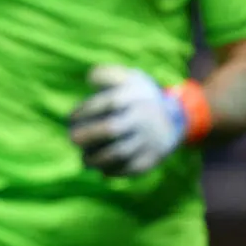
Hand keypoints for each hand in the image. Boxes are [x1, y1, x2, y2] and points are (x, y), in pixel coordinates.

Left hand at [69, 65, 185, 176]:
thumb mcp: (126, 77)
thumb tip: (90, 79)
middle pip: (111, 129)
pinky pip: (131, 168)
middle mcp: (141, 119)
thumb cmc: (137, 96)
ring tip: (84, 160)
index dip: (86, 110)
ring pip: (120, 152)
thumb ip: (105, 73)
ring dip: (97, 158)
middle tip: (72, 139)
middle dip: (88, 136)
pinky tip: (101, 170)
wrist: (174, 119)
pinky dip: (114, 171)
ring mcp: (148, 140)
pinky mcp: (152, 159)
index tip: (72, 117)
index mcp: (133, 97)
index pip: (108, 103)